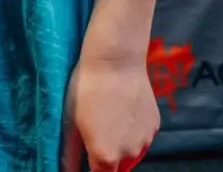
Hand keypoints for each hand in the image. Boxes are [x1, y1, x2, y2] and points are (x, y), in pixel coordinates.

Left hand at [60, 54, 158, 171]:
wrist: (115, 61)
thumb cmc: (86, 88)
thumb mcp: (70, 120)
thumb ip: (71, 153)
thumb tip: (68, 169)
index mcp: (106, 156)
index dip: (92, 168)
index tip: (87, 155)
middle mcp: (129, 155)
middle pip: (118, 166)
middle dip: (107, 156)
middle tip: (94, 128)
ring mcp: (145, 141)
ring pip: (131, 152)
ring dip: (121, 143)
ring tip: (108, 114)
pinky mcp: (155, 126)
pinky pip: (142, 136)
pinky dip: (132, 129)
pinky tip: (122, 107)